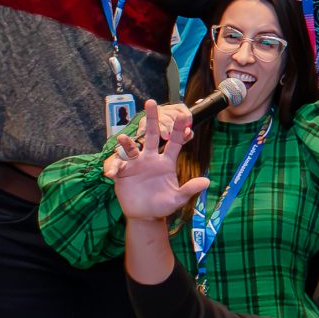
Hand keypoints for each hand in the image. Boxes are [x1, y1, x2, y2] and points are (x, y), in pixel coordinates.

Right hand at [106, 104, 207, 221]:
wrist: (145, 215)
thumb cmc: (162, 205)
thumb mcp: (177, 199)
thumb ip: (190, 189)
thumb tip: (207, 181)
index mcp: (166, 162)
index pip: (174, 142)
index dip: (178, 129)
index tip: (183, 114)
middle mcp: (150, 158)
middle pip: (152, 135)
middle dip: (152, 118)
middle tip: (151, 102)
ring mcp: (135, 164)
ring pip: (131, 148)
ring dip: (126, 143)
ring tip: (122, 138)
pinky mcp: (122, 174)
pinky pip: (117, 167)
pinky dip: (113, 168)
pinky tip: (111, 173)